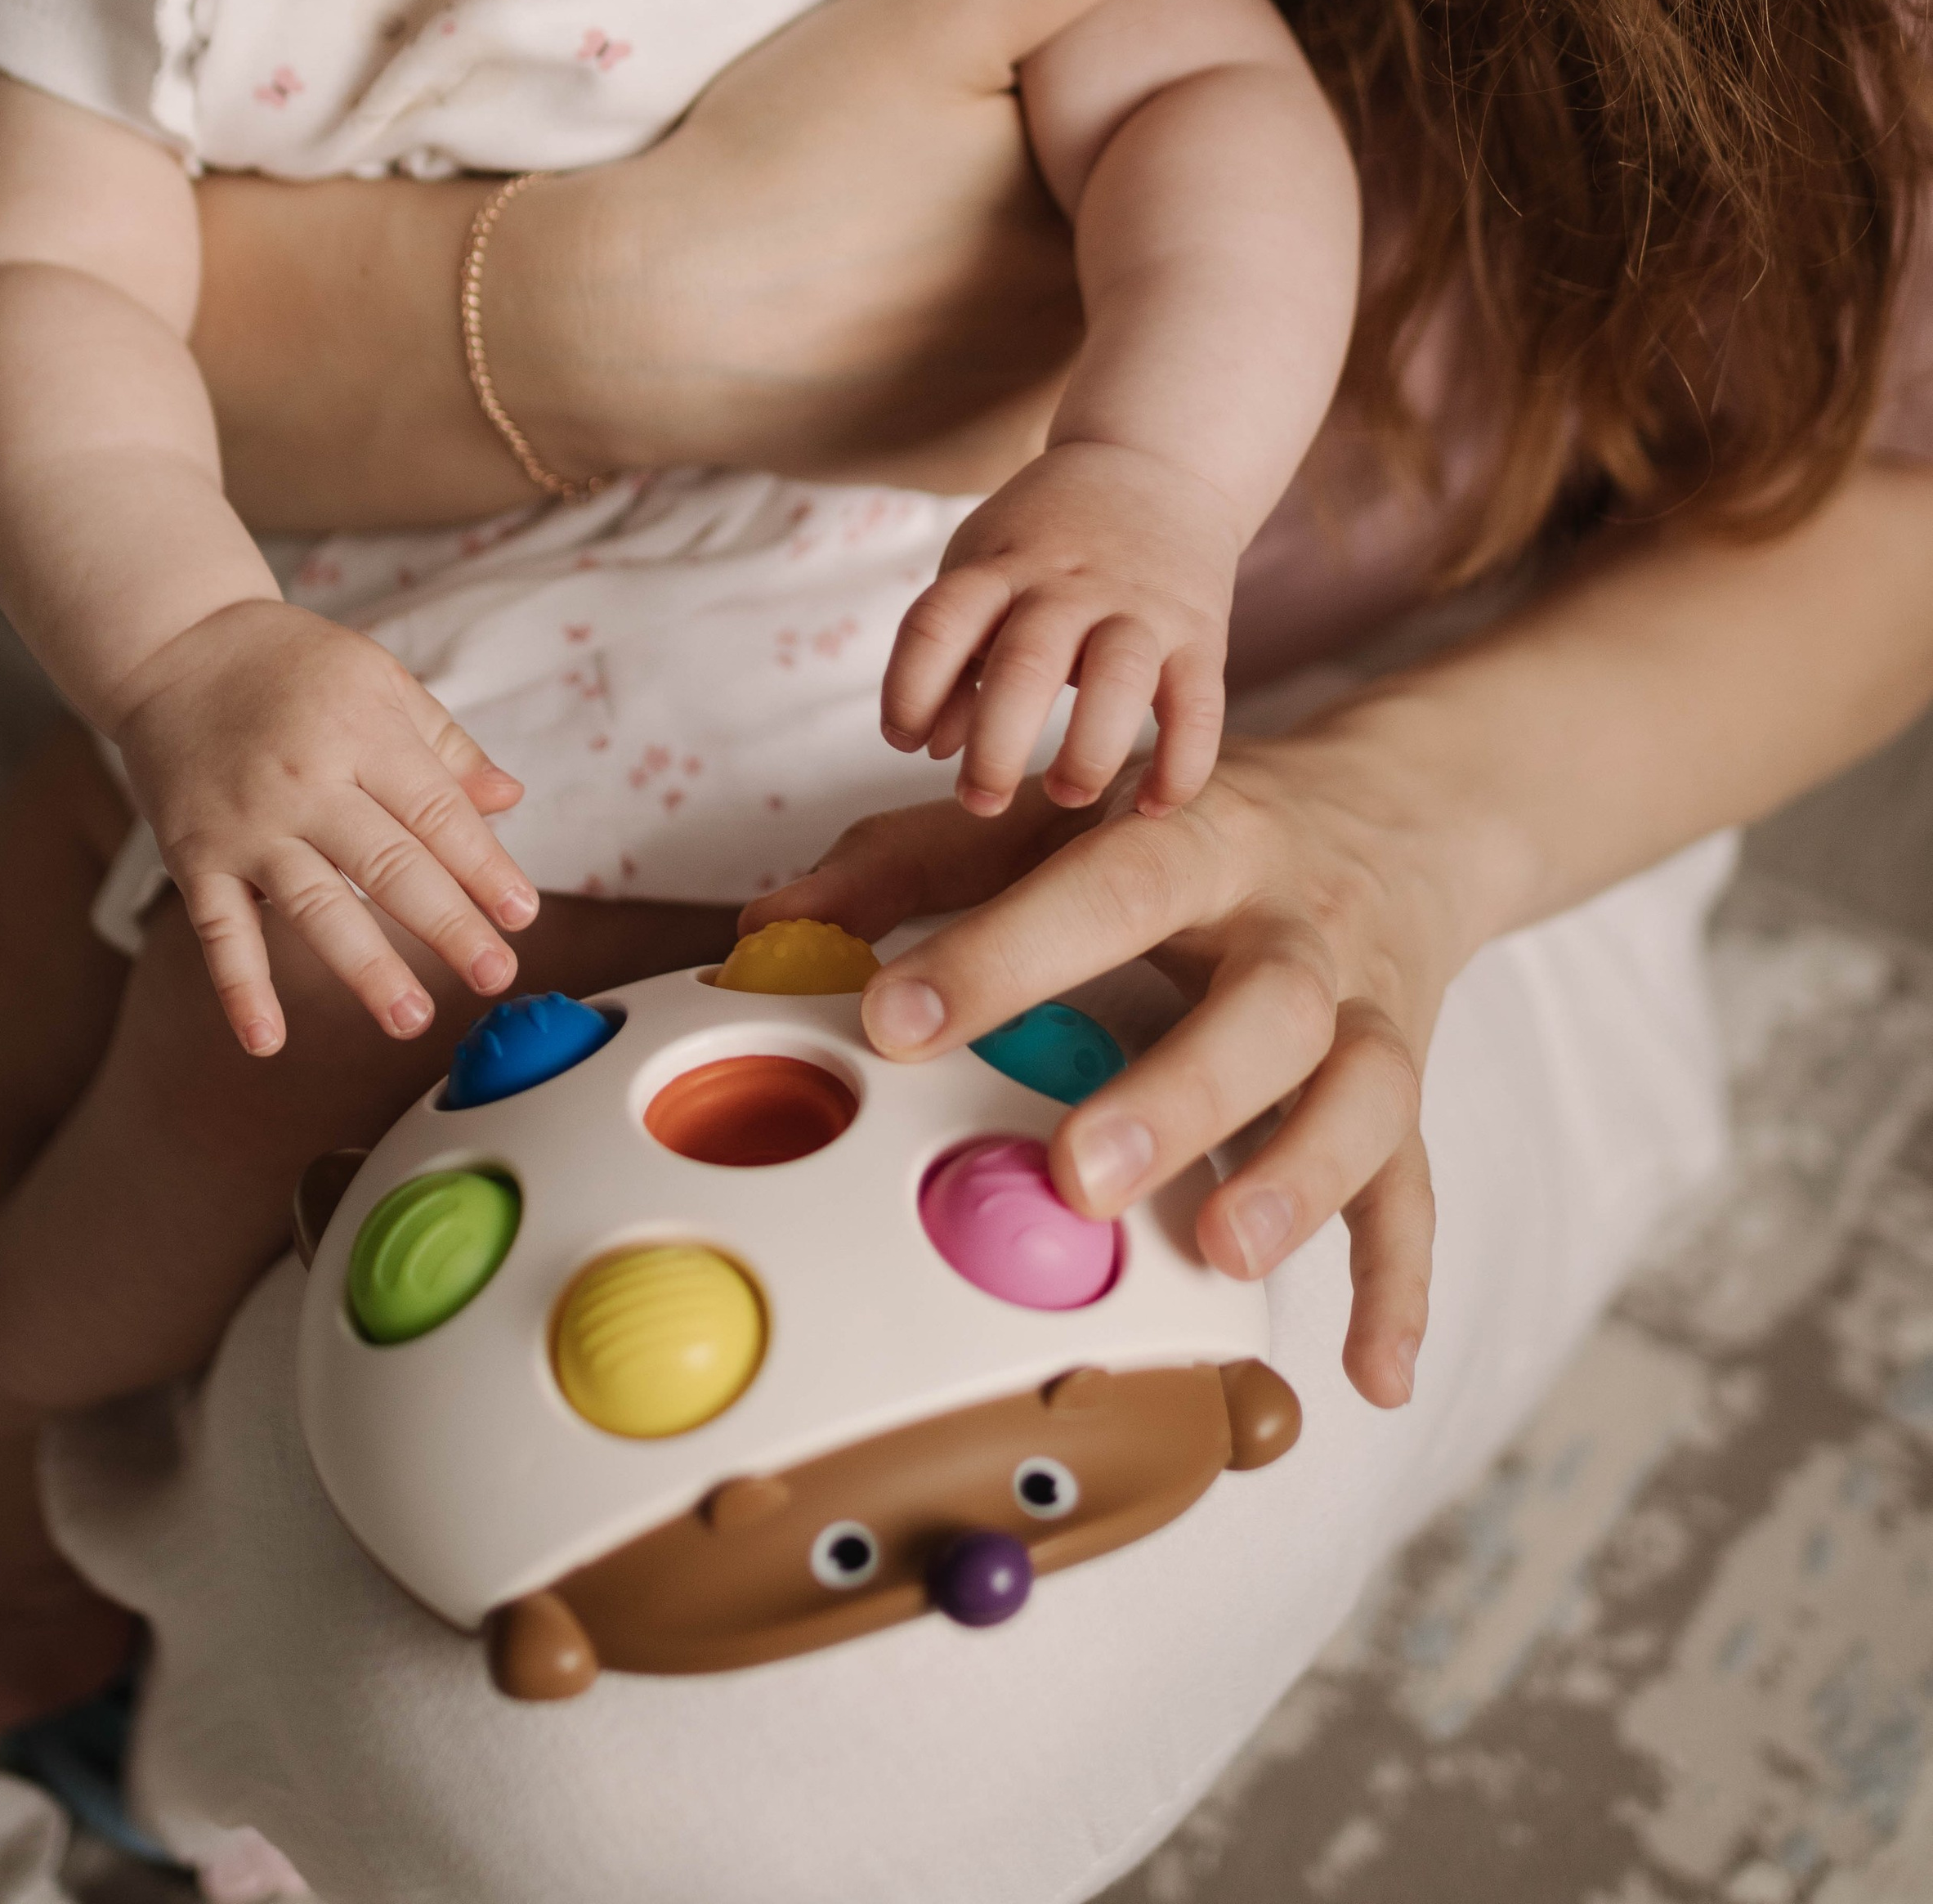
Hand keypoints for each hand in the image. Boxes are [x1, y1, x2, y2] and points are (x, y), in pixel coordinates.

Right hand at [112, 599, 537, 1055]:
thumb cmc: (290, 664)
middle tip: (493, 975)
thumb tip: (509, 798)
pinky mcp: (194, 854)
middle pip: (388, 865)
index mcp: (363, 732)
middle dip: (447, 926)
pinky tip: (267, 1040)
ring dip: (364, 968)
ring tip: (409, 1017)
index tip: (521, 916)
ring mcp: (247, 823)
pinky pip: (219, 930)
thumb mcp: (380, 679)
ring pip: (314, 906)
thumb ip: (444, 746)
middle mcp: (306, 780)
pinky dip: (240, 988)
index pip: (437, 813)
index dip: (484, 867)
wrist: (173, 645)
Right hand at [488, 0, 1239, 493]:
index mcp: (1120, 248)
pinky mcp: (962, 464)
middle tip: (952, 135)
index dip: (1106, 87)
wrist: (628, 325)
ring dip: (1037, 259)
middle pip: (1122, 234)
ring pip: (1070, 309)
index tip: (1023, 60)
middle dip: (1074, 175)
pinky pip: (1004, 381)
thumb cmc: (779, 161)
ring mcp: (1035, 424)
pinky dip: (975, 334)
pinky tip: (905, 287)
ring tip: (927, 205)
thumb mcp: (935, 18)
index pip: (1162, 150)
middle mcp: (1100, 356)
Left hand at [747, 721, 1480, 1409]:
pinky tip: (1371, 1376)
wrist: (1395, 809)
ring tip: (1225, 1256)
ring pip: (1361, 1091)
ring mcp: (1366, 1010)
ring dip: (1299, 1176)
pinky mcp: (1407, 1085)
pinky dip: (1401, 1284)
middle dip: (1178, 1089)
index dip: (1000, 952)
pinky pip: (1416, 1190)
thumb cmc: (1187, 830)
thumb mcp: (1062, 815)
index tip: (894, 1020)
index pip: (1106, 884)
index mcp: (1201, 838)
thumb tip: (767, 924)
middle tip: (1077, 1173)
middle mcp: (1297, 923)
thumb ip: (913, 862)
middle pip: (1265, 1001)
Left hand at [882, 443, 1238, 817]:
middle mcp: (1067, 584)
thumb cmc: (1044, 541)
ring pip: (1118, 679)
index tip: (904, 741)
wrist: (1155, 467)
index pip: (937, 623)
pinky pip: (1199, 707)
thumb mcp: (983, 570)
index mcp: (999, 566)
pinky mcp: (1201, 633)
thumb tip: (930, 751)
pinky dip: (1181, 765)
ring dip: (1087, 753)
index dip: (908, 690)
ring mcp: (1140, 606)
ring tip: (1064, 794)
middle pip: (1025, 664)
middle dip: (996, 748)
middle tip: (979, 801)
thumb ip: (952, 660)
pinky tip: (1153, 807)